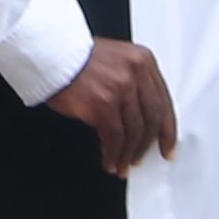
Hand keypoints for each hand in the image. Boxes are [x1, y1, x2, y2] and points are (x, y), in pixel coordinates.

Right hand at [45, 36, 180, 170]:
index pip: (163, 101)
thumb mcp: (116, 59)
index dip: (167, 130)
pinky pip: (114, 137)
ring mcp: (121, 88)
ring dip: (128, 153)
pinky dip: (113, 153)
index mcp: (143, 60)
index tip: (167, 145)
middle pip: (152, 119)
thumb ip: (134, 82)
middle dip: (147, 145)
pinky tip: (109, 160)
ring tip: (122, 164)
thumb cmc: (76, 58)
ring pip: (134, 131)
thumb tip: (142, 119)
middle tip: (141, 158)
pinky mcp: (103, 104)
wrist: (51, 54)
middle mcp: (135, 72)